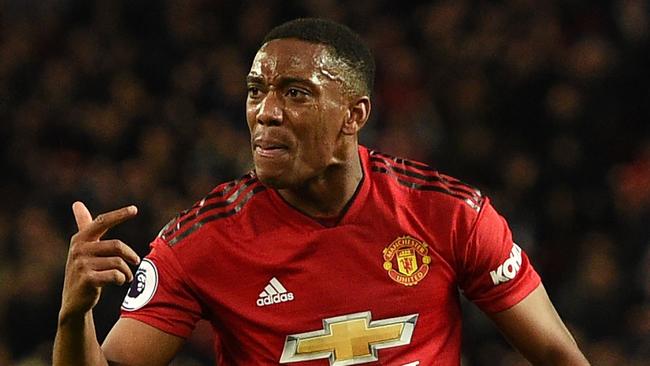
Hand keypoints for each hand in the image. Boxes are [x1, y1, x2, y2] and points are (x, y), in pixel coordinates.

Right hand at [59, 201, 139, 321]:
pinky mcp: (87, 279)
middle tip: (136, 261)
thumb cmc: (84, 270)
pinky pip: (115, 275)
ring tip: (127, 276)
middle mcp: (79, 249)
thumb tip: (77, 203)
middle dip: (130, 255)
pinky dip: (122, 279)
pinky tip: (120, 281)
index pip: (102, 222)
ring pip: (118, 262)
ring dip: (127, 271)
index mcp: (81, 238)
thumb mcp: (82, 248)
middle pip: (117, 245)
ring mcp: (81, 264)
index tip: (134, 209)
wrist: (74, 300)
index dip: (119, 215)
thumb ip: (83, 226)